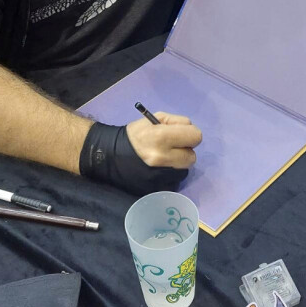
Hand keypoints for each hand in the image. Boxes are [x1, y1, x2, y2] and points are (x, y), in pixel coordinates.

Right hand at [79, 113, 201, 195]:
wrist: (110, 156)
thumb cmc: (134, 135)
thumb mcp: (154, 118)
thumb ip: (177, 122)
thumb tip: (191, 133)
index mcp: (161, 137)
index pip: (195, 136)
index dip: (190, 134)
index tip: (181, 135)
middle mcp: (162, 158)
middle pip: (192, 157)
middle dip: (185, 151)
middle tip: (172, 148)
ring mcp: (160, 176)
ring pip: (184, 170)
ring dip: (178, 164)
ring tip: (164, 159)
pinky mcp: (157, 188)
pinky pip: (174, 180)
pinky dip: (170, 174)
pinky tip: (158, 169)